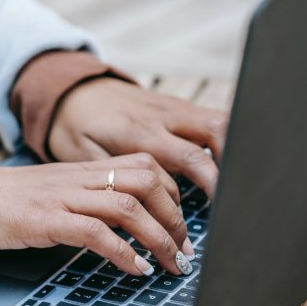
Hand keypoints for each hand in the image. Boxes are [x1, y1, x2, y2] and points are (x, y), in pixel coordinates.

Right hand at [0, 154, 194, 275]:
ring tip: (170, 264)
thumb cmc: (15, 200)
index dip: (173, 194)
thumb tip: (132, 222)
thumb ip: (94, 196)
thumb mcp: (61, 189)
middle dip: (175, 218)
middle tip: (185, 250)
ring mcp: (65, 197)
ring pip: (129, 208)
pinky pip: (96, 233)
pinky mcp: (48, 219)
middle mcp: (81, 178)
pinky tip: (137, 269)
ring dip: (158, 239)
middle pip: (146, 183)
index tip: (182, 226)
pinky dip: (124, 253)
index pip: (146, 166)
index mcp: (87, 168)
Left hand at [49, 78, 228, 196]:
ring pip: (219, 121)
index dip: (212, 183)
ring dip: (233, 151)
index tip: (216, 210)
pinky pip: (210, 119)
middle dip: (230, 166)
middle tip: (229, 200)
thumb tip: (137, 214)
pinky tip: (225, 165)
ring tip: (232, 185)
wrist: (73, 91)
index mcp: (140, 132)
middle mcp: (163, 116)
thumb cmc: (75, 128)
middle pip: (215, 131)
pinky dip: (223, 140)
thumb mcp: (83, 157)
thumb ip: (114, 179)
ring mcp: (173, 108)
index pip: (189, 157)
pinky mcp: (177, 106)